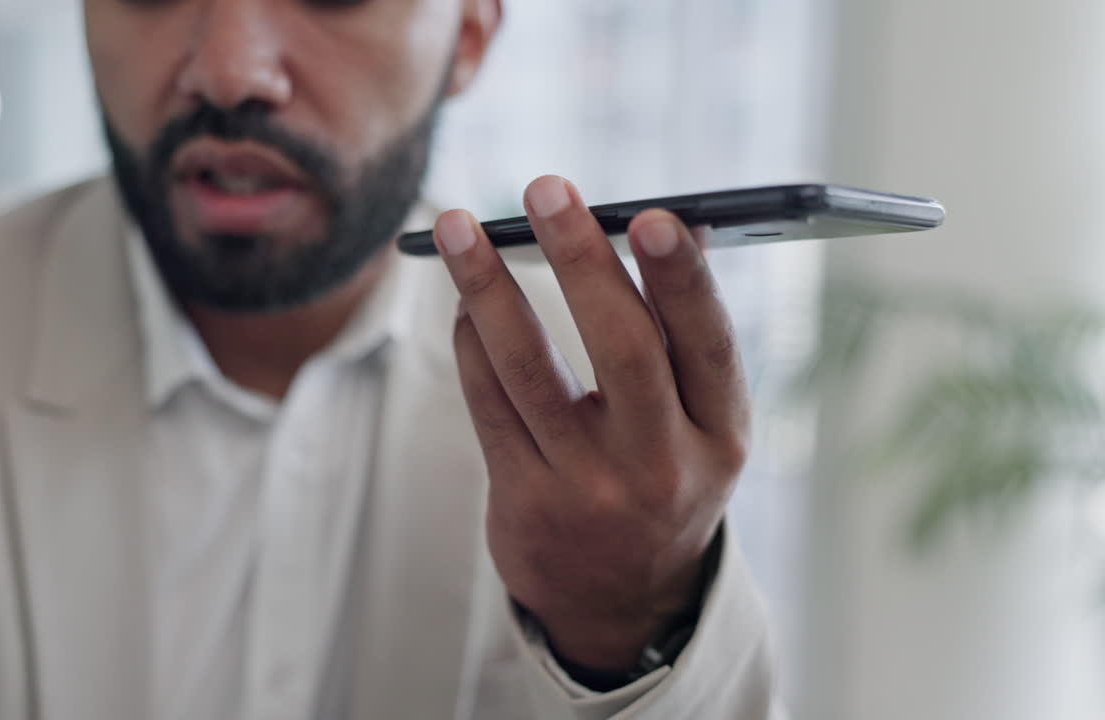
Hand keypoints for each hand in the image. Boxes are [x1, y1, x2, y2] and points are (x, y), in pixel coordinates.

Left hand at [433, 176, 750, 670]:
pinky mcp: (525, 502)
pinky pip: (486, 404)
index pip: (710, 348)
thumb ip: (691, 337)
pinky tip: (462, 298)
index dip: (684, 281)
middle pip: (621, 349)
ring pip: (529, 369)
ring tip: (457, 225)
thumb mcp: (702, 424)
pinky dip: (470, 339)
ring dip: (488, 287)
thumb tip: (681, 223)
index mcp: (721, 437)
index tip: (656, 216)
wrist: (621, 600)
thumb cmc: (665, 476)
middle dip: (581, 260)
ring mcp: (589, 490)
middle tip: (544, 188)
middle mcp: (662, 466)